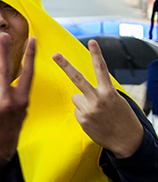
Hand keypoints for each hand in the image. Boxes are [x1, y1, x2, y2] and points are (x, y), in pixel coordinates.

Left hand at [0, 36, 34, 174]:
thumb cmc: (10, 125)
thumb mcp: (21, 109)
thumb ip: (15, 93)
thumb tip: (3, 76)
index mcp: (22, 99)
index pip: (28, 73)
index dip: (30, 55)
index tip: (32, 39)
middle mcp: (8, 100)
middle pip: (3, 69)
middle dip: (3, 50)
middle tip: (2, 34)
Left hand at [53, 40, 143, 158]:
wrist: (127, 140)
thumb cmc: (121, 118)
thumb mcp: (116, 100)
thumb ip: (100, 92)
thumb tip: (79, 92)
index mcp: (109, 92)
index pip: (102, 69)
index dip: (97, 55)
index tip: (92, 42)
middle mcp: (98, 99)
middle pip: (78, 78)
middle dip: (65, 65)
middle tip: (55, 54)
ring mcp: (88, 110)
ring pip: (76, 98)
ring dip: (83, 103)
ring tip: (96, 112)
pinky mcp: (82, 120)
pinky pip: (77, 111)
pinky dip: (84, 114)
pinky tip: (94, 121)